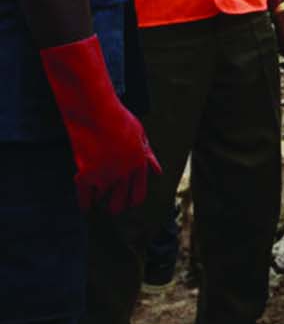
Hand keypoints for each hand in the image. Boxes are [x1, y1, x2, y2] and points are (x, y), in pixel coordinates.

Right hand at [40, 35, 161, 212]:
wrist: (96, 112)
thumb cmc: (118, 120)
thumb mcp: (140, 135)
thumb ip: (148, 155)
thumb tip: (158, 172)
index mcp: (139, 164)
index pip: (139, 192)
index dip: (133, 201)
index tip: (128, 205)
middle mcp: (124, 173)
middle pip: (121, 201)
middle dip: (117, 207)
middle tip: (113, 210)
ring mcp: (105, 175)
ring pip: (103, 197)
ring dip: (100, 201)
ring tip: (98, 203)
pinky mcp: (86, 174)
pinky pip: (84, 196)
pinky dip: (85, 203)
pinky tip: (85, 208)